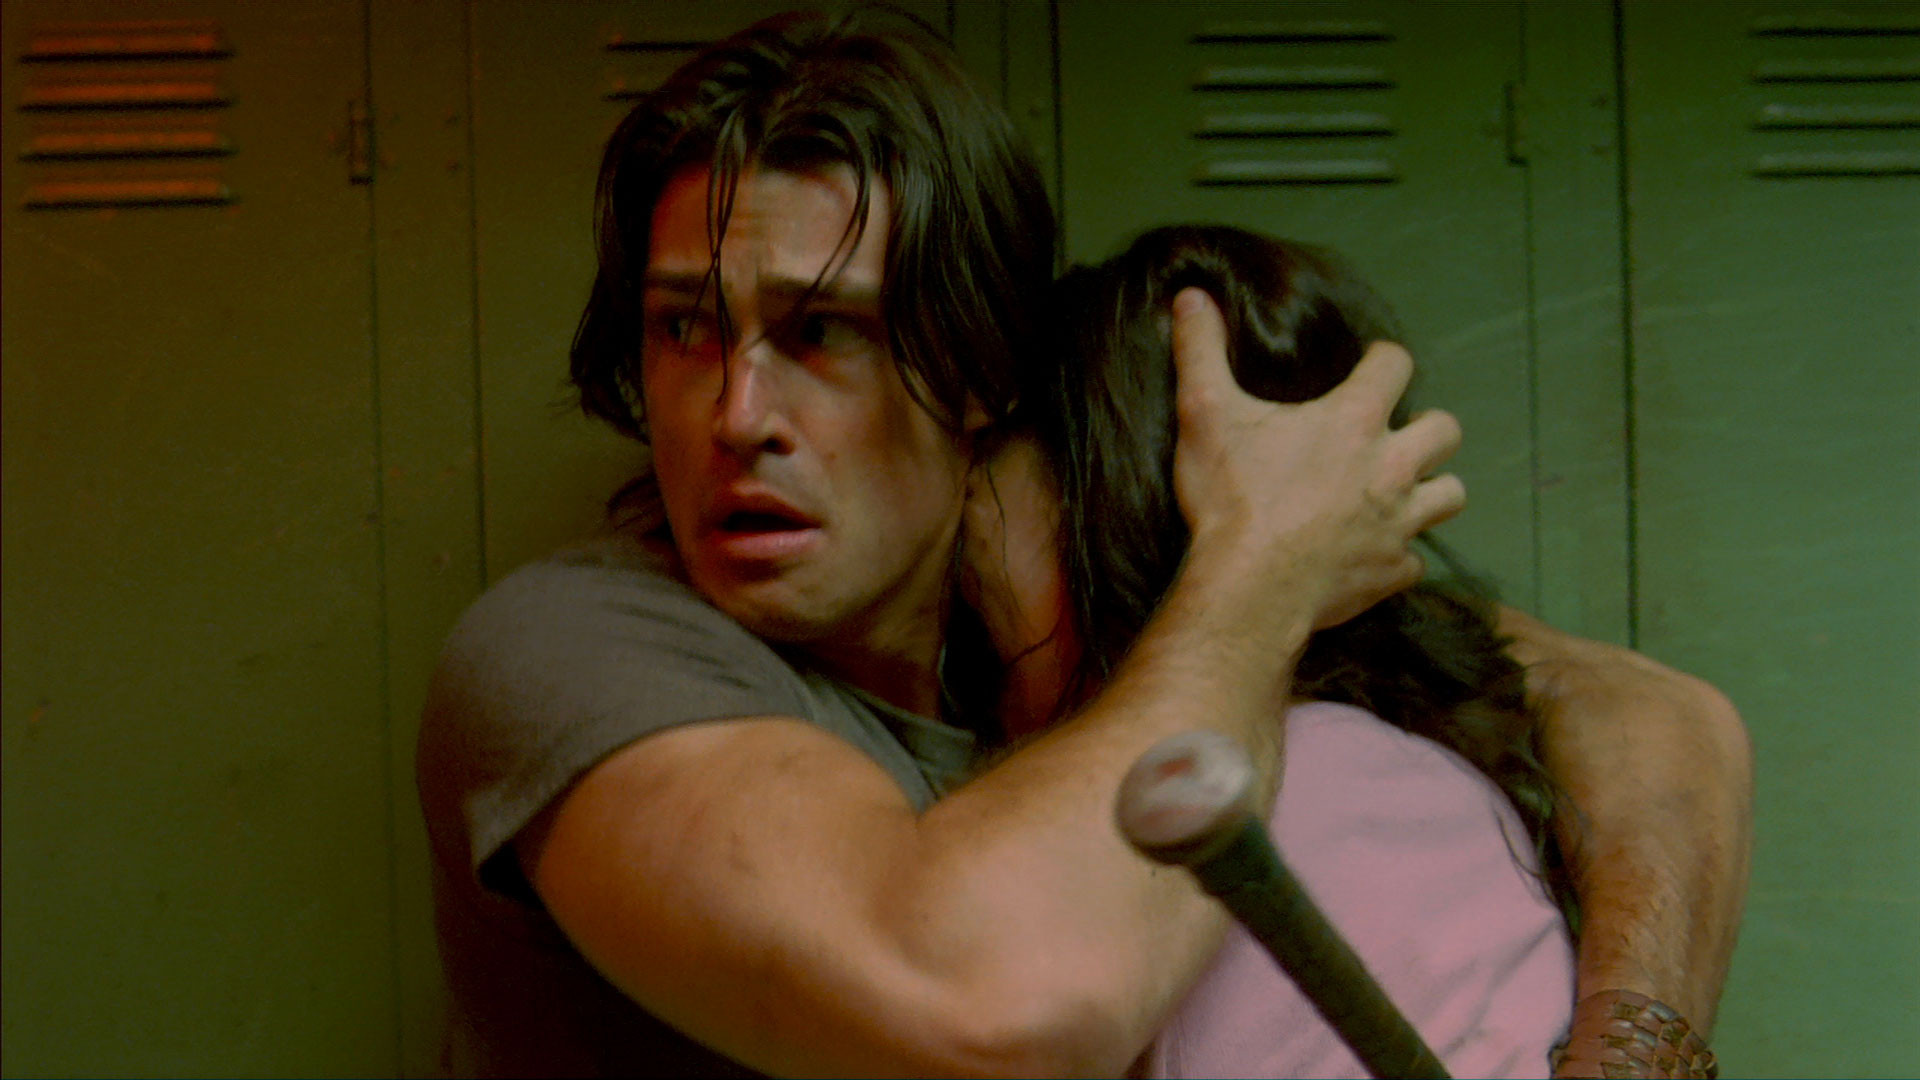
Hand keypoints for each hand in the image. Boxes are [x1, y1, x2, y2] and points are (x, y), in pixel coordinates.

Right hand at [1169, 287, 1463, 628]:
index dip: (1383, 362)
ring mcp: (1399, 522)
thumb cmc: (1231, 498)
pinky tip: (1370, 554)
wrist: (1248, 590)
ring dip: (1430, 489)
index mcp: (1355, 420)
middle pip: (1445, 430)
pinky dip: (1398, 554)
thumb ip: (1201, 351)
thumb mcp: (1206, 414)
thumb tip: (1191, 295)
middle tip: (1389, 439)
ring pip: (1450, 494)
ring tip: (1397, 494)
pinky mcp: (1394, 571)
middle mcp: (1391, 466)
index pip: (1397, 365)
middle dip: (1425, 429)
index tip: (1367, 370)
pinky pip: (1415, 559)